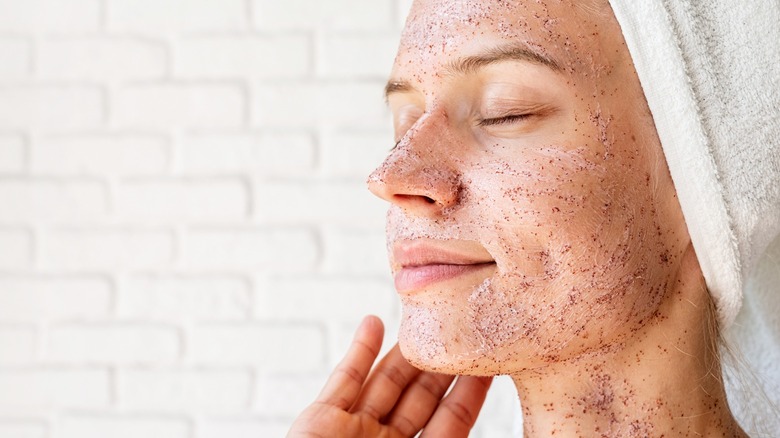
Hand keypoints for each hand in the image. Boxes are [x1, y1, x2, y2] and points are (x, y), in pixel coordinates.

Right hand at [288, 315, 491, 437]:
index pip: (451, 424)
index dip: (469, 393)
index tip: (488, 362)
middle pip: (421, 398)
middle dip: (440, 366)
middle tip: (460, 330)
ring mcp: (352, 431)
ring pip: (385, 383)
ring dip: (405, 352)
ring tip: (426, 321)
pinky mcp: (321, 420)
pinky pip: (344, 379)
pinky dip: (359, 350)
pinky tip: (374, 323)